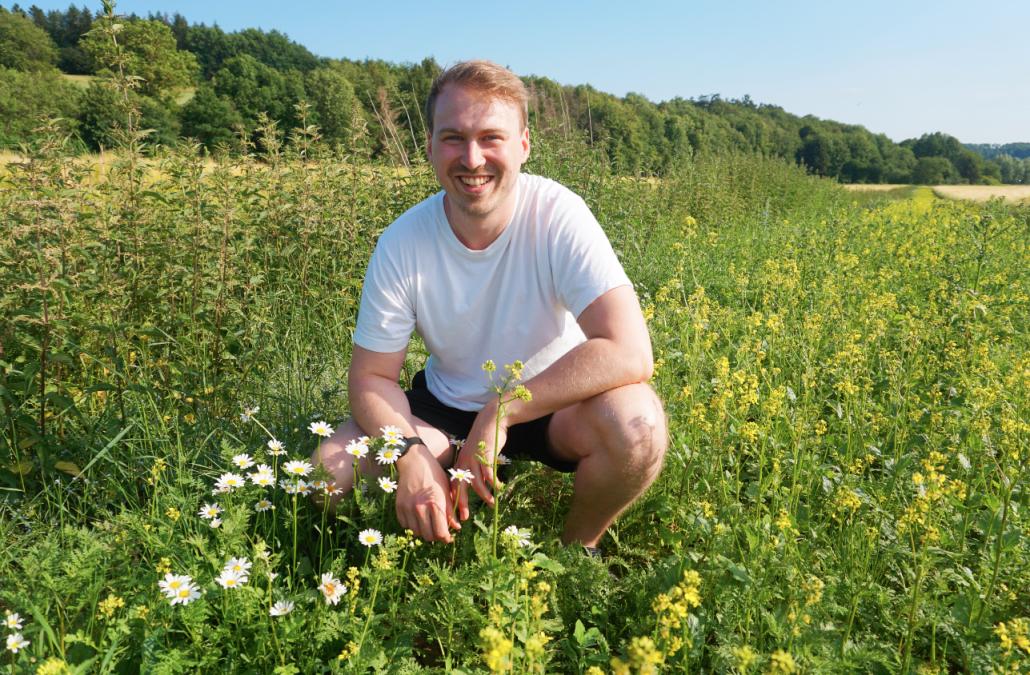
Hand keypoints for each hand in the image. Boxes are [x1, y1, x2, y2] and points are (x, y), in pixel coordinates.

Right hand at [395, 445, 459, 542]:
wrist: (414, 462)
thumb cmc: (434, 475)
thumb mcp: (447, 490)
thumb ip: (450, 511)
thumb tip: (456, 528)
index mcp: (435, 504)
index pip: (440, 533)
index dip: (446, 538)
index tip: (448, 537)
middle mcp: (420, 508)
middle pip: (428, 536)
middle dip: (435, 536)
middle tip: (439, 531)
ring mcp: (408, 508)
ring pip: (416, 532)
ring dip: (423, 531)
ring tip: (428, 524)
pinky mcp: (399, 507)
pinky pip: (405, 525)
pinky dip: (412, 525)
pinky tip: (417, 518)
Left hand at [452, 402, 506, 520]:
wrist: (491, 421)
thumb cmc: (483, 440)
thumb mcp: (474, 455)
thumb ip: (472, 469)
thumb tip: (474, 485)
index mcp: (460, 463)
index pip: (453, 485)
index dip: (454, 500)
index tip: (456, 513)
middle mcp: (464, 462)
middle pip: (460, 487)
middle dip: (461, 504)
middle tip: (464, 518)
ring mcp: (474, 460)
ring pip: (476, 483)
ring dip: (484, 495)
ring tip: (491, 504)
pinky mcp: (486, 456)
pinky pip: (489, 474)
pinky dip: (494, 483)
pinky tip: (498, 488)